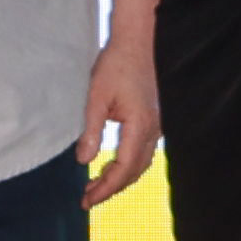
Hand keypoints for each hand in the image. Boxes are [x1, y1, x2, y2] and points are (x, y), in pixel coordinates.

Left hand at [80, 35, 160, 205]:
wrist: (137, 41)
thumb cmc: (116, 64)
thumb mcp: (96, 97)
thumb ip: (92, 130)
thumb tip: (84, 160)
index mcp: (140, 125)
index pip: (124, 168)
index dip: (106, 187)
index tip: (87, 199)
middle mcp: (153, 130)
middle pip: (135, 171)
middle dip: (111, 188)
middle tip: (87, 198)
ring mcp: (156, 126)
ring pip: (140, 163)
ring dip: (119, 178)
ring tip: (95, 185)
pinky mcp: (153, 120)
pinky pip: (142, 152)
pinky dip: (127, 165)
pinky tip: (111, 165)